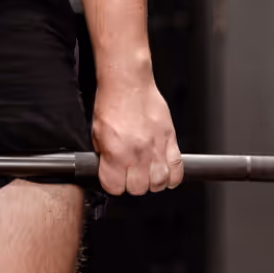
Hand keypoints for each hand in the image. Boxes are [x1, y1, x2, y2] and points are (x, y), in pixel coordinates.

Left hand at [91, 78, 183, 195]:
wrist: (129, 83)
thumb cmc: (112, 102)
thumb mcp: (97, 132)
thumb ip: (104, 155)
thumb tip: (108, 169)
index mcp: (116, 152)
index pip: (114, 187)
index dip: (112, 183)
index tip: (113, 178)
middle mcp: (138, 153)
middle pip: (138, 189)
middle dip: (132, 183)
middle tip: (129, 173)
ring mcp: (156, 148)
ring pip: (160, 183)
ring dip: (152, 181)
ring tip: (146, 172)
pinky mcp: (170, 140)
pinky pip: (177, 170)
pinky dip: (172, 176)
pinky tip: (164, 171)